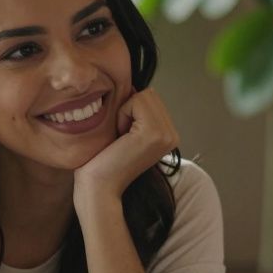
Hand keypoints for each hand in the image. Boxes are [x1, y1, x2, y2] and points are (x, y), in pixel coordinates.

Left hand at [73, 88, 178, 210]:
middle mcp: (173, 135)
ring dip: (125, 111)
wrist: (100, 187)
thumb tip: (134, 86)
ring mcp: (167, 135)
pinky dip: (122, 114)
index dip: (130, 110)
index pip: (151, 98)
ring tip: (121, 138)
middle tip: (121, 137)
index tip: (123, 137)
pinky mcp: (155, 133)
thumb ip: (135, 110)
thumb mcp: (125, 130)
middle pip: (149, 94)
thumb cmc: (104, 160)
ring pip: (144, 95)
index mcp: (168, 135)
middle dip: (129, 108)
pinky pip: (136, 101)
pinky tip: (120, 137)